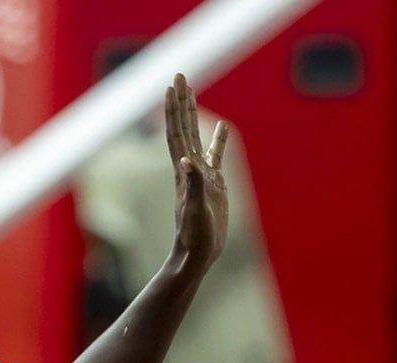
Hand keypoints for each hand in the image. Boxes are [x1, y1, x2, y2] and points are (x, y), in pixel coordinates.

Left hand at [165, 72, 229, 269]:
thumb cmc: (194, 236)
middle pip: (182, 127)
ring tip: (192, 92)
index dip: (174, 109)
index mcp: (183, 171)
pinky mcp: (213, 184)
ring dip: (194, 115)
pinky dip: (218, 140)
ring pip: (196, 137)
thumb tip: (186, 161)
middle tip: (180, 75)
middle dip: (181, 101)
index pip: (176, 132)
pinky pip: (215, 156)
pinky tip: (223, 126)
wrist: (197, 253)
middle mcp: (188, 169)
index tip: (173, 85)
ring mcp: (201, 175)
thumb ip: (192, 185)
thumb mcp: (194, 210)